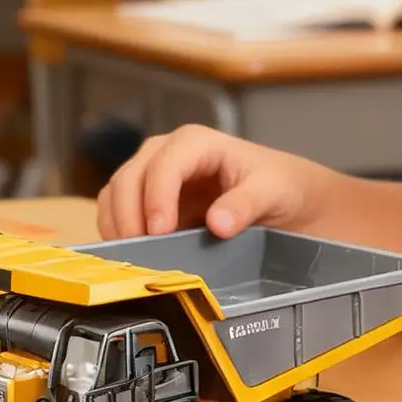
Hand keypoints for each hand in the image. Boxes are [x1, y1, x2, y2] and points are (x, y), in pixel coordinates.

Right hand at [97, 123, 328, 238]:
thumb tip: (217, 224)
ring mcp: (154, 176)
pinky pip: (118, 212)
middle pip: (129, 177)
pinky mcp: (149, 201)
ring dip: (118, 225)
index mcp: (196, 142)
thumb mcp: (273, 191)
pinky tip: (134, 256)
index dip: (157, 197)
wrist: (285, 199)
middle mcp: (167, 153)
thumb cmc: (280, 186)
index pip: (164, 164)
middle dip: (128, 215)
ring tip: (135, 259)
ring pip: (116, 193)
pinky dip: (118, 232)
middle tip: (140, 254)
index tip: (159, 232)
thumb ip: (246, 204)